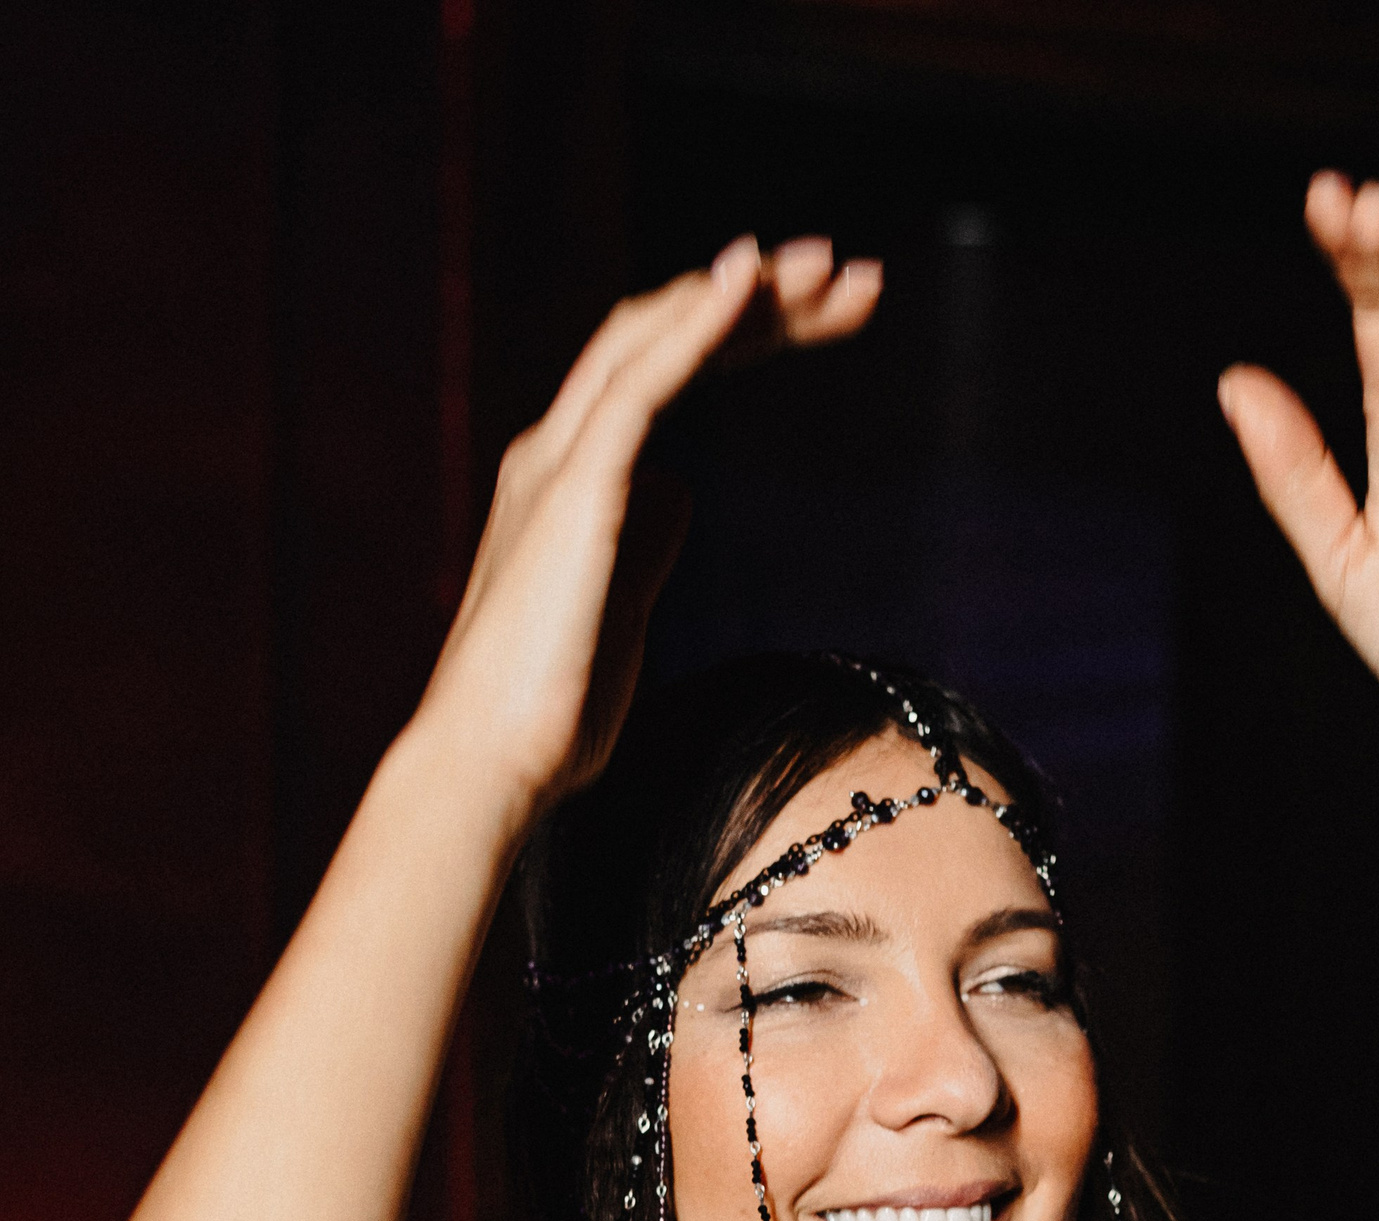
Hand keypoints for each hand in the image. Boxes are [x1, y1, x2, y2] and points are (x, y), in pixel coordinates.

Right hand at [417, 236, 881, 820]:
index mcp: (570, 476)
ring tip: (836, 268)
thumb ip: (645, 542)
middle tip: (855, 275)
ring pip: (658, 339)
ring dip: (751, 294)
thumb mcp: (621, 611)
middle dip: (765, 297)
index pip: (663, 368)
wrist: (491, 762)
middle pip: (667, 333)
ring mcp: (561, 464)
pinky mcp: (576, 493)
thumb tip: (681, 493)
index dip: (743, 330)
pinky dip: (698, 325)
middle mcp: (557, 450)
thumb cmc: (552, 712)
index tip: (825, 316)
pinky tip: (752, 281)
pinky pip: (642, 386)